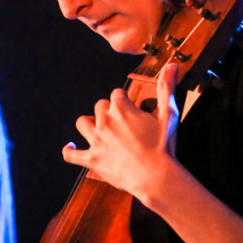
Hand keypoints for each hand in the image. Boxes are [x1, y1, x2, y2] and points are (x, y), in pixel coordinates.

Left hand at [62, 63, 179, 202]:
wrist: (156, 177)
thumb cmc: (163, 146)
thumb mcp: (168, 113)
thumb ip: (167, 87)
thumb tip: (172, 65)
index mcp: (121, 109)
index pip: (116, 94)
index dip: (124, 100)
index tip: (131, 109)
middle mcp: (105, 121)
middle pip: (100, 106)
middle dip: (109, 111)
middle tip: (122, 123)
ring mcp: (96, 141)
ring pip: (82, 123)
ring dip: (90, 123)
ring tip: (99, 129)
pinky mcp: (92, 160)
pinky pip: (72, 155)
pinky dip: (69, 151)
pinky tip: (70, 148)